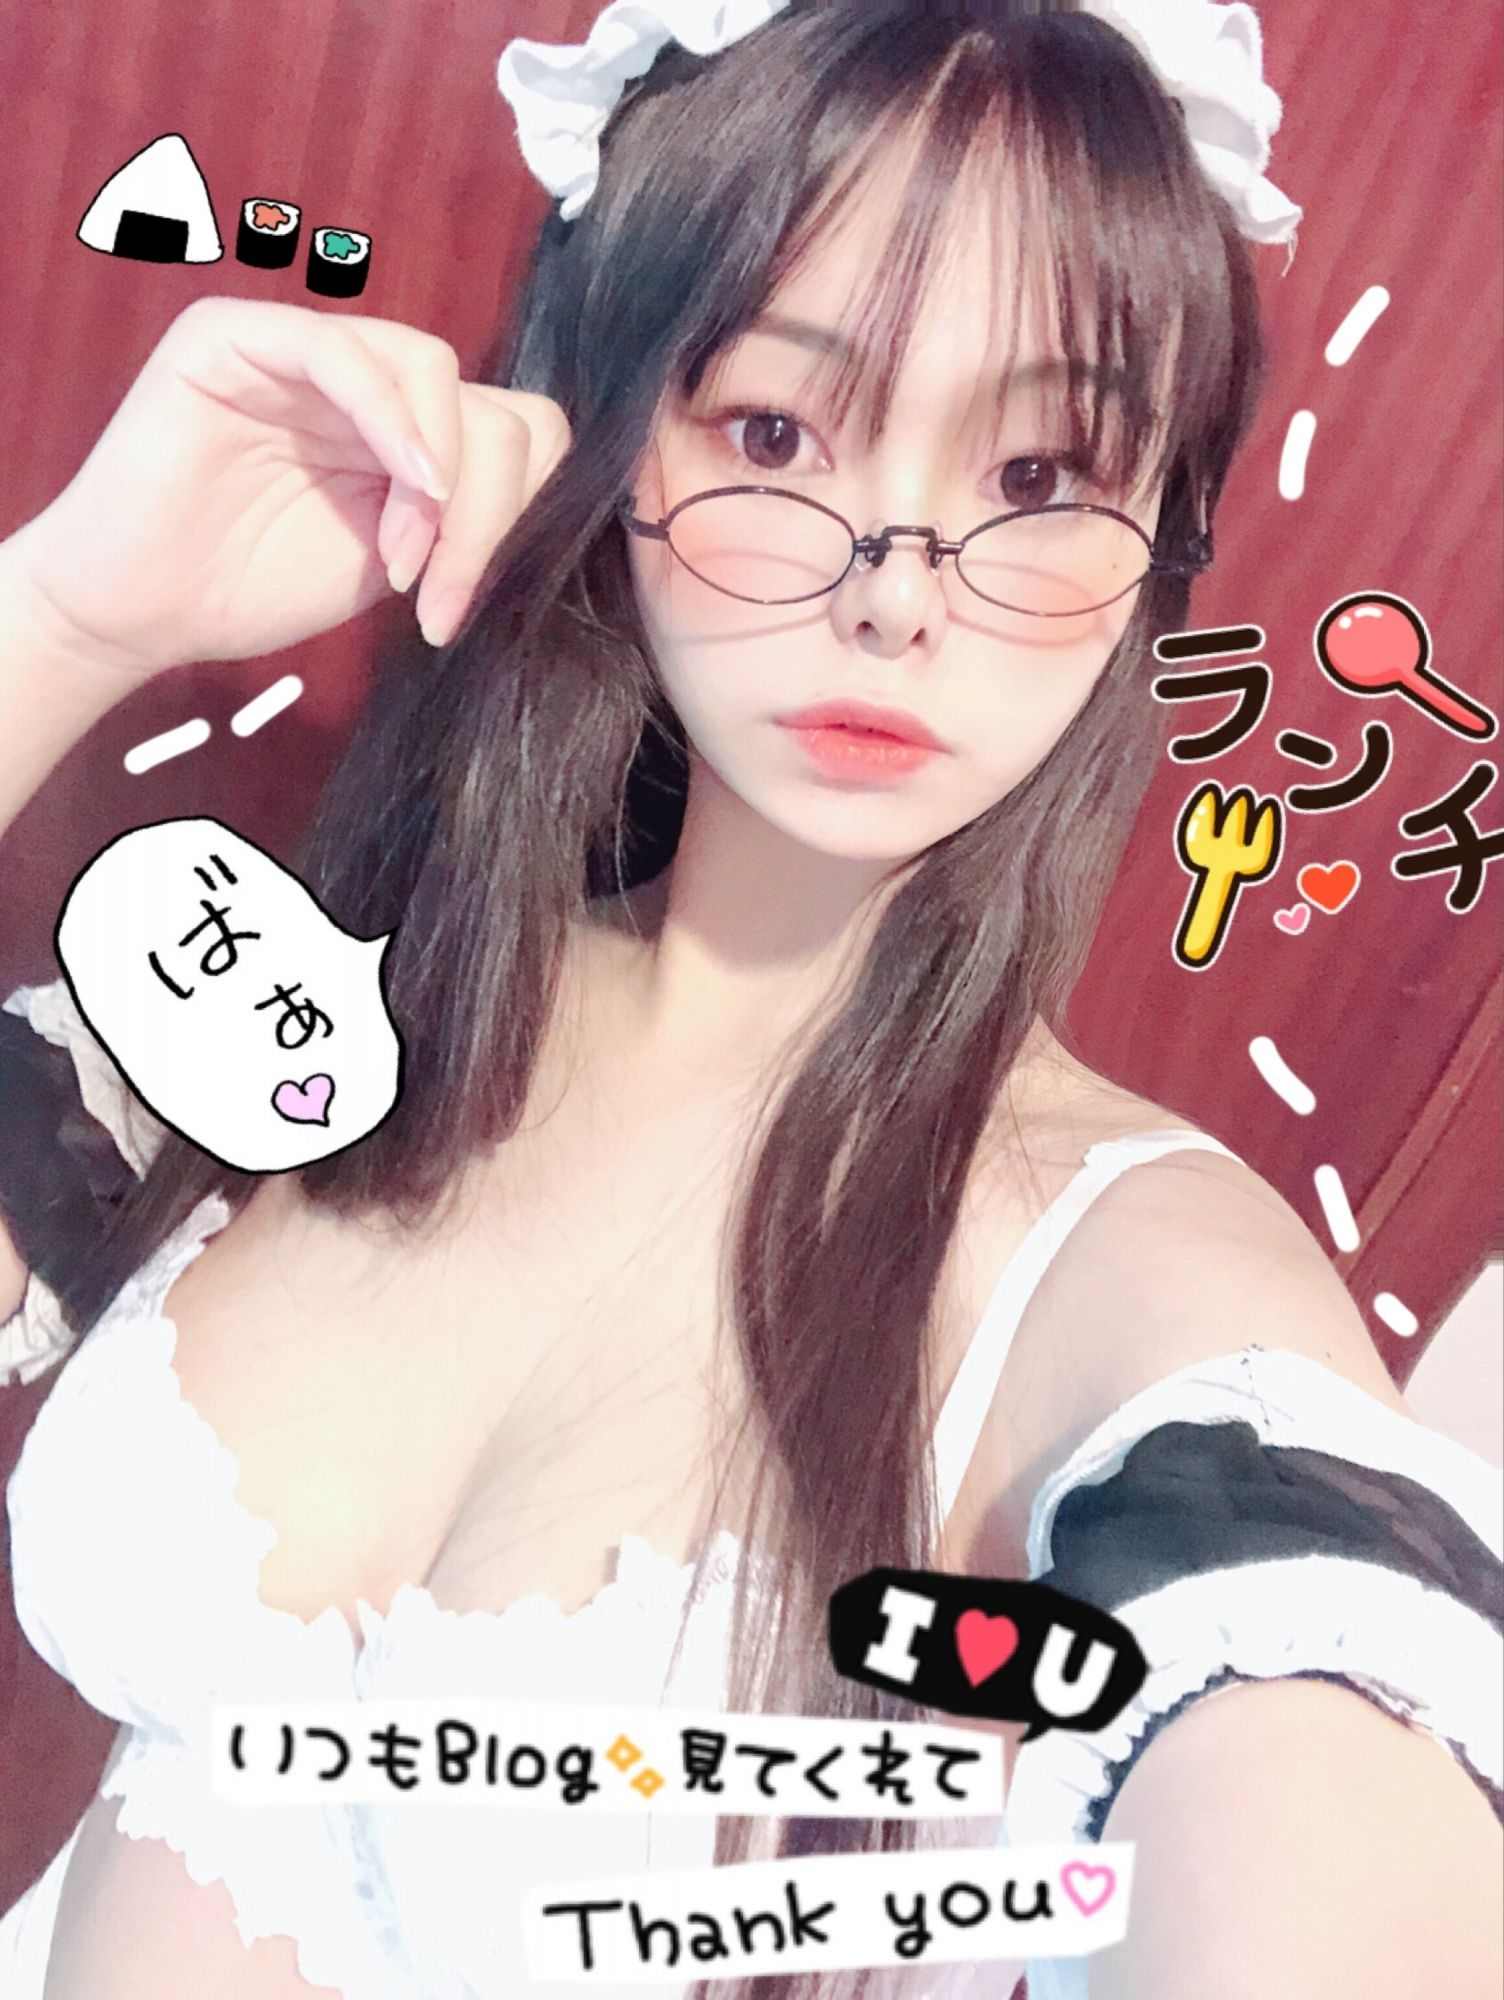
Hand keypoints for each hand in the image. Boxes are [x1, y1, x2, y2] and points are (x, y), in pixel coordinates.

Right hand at [10, 295, 571, 682]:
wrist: (147, 610)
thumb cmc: (255, 586)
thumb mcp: (395, 562)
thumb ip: (460, 523)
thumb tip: (542, 509)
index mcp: (410, 428)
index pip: (512, 432)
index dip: (515, 511)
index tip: (462, 598)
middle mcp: (369, 379)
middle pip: (490, 408)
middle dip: (485, 511)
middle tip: (438, 592)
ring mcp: (306, 348)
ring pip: (435, 370)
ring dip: (439, 477)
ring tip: (400, 559)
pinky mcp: (240, 336)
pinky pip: (344, 350)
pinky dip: (390, 419)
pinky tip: (403, 486)